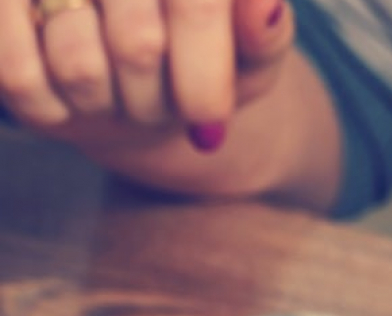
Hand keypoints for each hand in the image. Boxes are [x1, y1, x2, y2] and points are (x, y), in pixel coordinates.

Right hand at [0, 0, 293, 151]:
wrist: (143, 77)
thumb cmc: (205, 59)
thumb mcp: (250, 55)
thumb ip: (263, 34)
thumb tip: (263, 6)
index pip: (194, 7)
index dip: (203, 80)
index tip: (209, 126)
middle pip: (138, 47)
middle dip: (158, 102)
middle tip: (163, 103)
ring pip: (80, 67)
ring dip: (109, 106)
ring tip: (121, 92)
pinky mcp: (2, 10)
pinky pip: (19, 77)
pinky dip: (55, 109)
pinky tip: (74, 99)